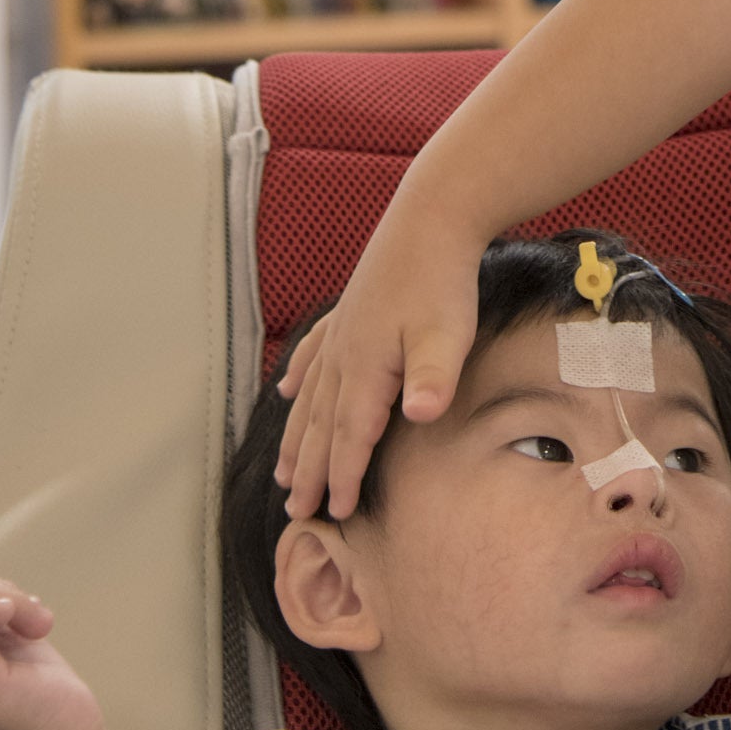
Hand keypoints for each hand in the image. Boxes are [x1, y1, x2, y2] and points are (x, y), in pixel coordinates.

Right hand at [272, 196, 483, 520]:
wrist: (432, 215)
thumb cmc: (443, 278)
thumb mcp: (447, 332)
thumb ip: (433, 377)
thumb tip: (420, 415)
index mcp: (366, 366)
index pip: (350, 436)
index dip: (342, 477)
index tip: (333, 514)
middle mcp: (345, 354)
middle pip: (322, 424)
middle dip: (309, 470)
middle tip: (294, 511)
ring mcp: (343, 330)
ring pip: (312, 395)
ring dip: (298, 434)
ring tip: (283, 469)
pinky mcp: (350, 310)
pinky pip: (316, 353)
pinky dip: (301, 375)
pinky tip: (289, 388)